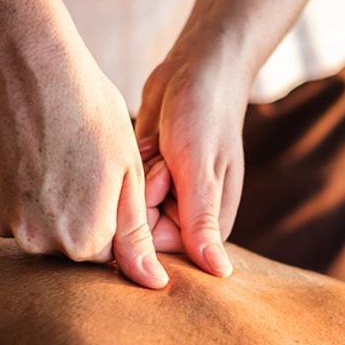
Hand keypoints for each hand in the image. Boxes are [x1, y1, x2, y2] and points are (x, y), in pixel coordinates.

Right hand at [0, 37, 167, 288]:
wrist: (29, 69)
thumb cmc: (92, 115)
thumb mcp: (128, 175)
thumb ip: (136, 237)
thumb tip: (153, 285)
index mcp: (84, 242)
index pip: (106, 255)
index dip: (112, 218)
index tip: (111, 181)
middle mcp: (40, 242)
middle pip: (70, 245)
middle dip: (82, 215)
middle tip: (84, 164)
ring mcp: (5, 221)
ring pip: (40, 227)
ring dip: (51, 204)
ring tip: (59, 155)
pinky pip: (12, 207)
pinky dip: (24, 190)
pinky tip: (33, 153)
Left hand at [135, 41, 249, 277]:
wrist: (198, 69)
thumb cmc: (206, 116)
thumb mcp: (200, 170)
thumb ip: (202, 223)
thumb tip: (221, 274)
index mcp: (207, 227)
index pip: (156, 247)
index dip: (151, 211)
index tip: (166, 177)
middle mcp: (186, 218)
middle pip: (138, 227)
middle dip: (144, 190)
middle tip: (164, 157)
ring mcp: (165, 197)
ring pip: (128, 205)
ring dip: (137, 172)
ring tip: (160, 145)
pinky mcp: (148, 177)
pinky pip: (124, 184)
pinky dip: (132, 160)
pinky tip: (150, 140)